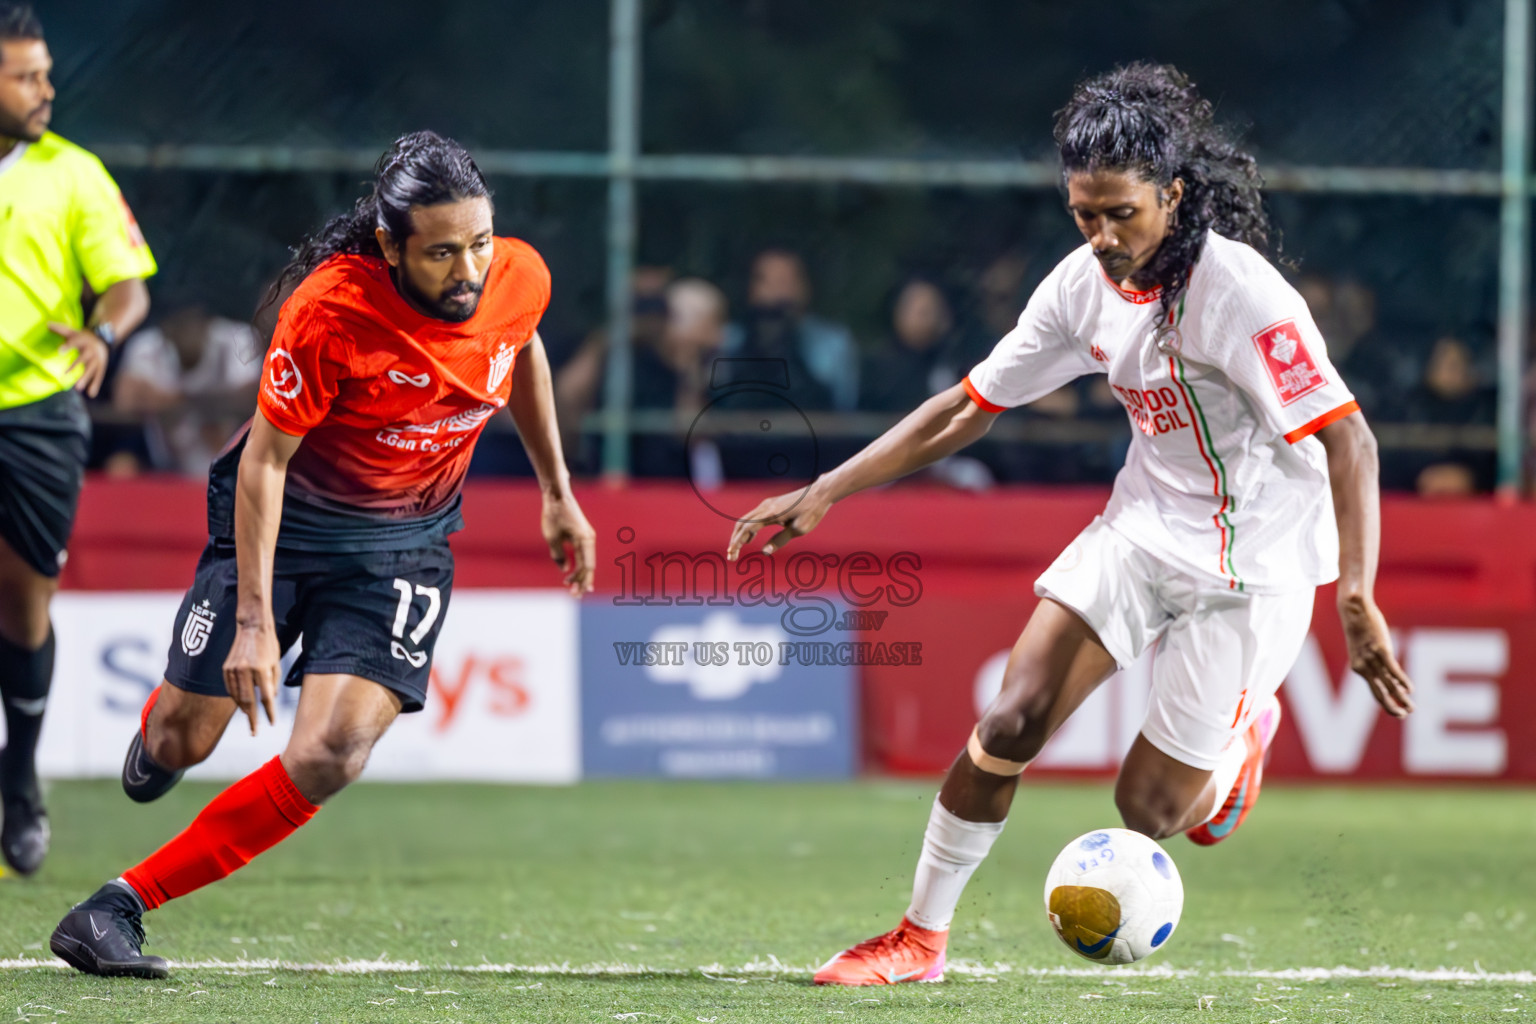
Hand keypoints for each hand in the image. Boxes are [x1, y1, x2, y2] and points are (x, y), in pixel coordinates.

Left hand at [49, 322, 109, 397]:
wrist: (104, 338)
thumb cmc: (82, 336)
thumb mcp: (73, 331)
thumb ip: (61, 329)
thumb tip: (46, 324)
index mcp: (83, 340)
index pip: (75, 342)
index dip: (68, 346)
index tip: (59, 351)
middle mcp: (91, 350)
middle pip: (84, 359)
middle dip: (76, 367)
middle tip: (66, 375)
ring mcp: (97, 359)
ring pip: (91, 370)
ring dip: (85, 379)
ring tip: (77, 388)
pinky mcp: (101, 367)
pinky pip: (99, 376)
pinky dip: (95, 385)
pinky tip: (91, 394)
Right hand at [223, 621, 280, 735]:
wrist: (252, 626)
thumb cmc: (269, 645)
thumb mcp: (276, 663)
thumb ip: (272, 683)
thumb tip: (268, 700)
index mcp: (261, 669)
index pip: (266, 697)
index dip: (269, 712)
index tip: (271, 723)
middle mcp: (245, 670)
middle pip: (248, 701)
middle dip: (252, 718)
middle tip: (254, 731)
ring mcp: (232, 669)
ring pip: (236, 697)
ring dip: (243, 709)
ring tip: (250, 718)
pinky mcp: (225, 668)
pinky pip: (229, 689)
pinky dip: (235, 698)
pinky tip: (241, 705)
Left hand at [542, 492, 595, 594]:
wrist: (557, 495)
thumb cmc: (554, 515)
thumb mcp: (552, 538)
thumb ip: (558, 555)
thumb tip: (565, 569)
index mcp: (585, 541)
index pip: (586, 566)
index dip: (580, 580)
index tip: (572, 590)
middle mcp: (589, 540)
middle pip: (588, 566)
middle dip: (582, 581)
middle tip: (574, 596)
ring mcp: (587, 537)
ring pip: (586, 560)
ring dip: (580, 574)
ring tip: (573, 588)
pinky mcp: (582, 535)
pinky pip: (583, 554)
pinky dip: (579, 565)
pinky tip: (573, 574)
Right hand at [727, 480, 832, 560]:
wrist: (819, 494)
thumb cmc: (811, 512)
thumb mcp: (798, 530)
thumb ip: (780, 540)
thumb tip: (764, 551)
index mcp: (771, 513)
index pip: (747, 529)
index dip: (737, 543)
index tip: (732, 555)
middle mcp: (765, 507)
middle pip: (741, 524)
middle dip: (735, 540)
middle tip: (732, 556)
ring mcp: (767, 504)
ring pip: (746, 520)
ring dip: (740, 535)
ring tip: (738, 550)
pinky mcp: (771, 505)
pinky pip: (754, 517)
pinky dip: (748, 529)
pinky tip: (750, 539)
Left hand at [1339, 594, 1413, 717]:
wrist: (1353, 608)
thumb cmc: (1360, 626)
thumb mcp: (1365, 647)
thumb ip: (1376, 662)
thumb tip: (1390, 675)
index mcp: (1358, 667)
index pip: (1373, 691)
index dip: (1385, 703)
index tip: (1396, 712)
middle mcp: (1363, 666)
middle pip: (1379, 693)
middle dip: (1392, 706)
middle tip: (1404, 715)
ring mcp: (1371, 658)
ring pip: (1388, 684)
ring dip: (1401, 698)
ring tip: (1412, 707)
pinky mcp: (1380, 649)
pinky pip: (1393, 670)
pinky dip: (1402, 681)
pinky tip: (1410, 690)